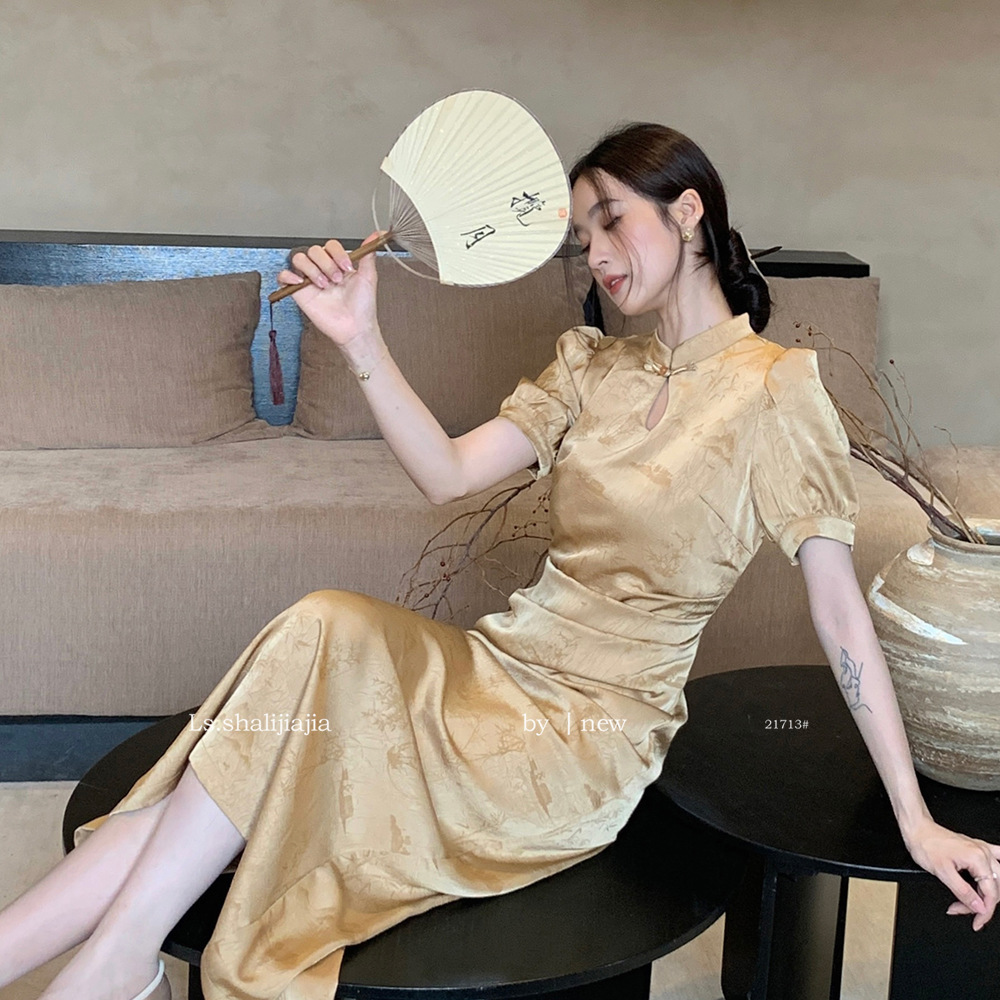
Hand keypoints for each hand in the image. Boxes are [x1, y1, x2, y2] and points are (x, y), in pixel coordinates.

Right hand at [276, 231, 384, 350]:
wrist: (355, 328)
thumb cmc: (362, 307)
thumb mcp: (369, 277)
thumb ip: (369, 255)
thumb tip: (376, 235)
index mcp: (338, 264)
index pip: (330, 246)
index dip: (337, 253)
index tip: (347, 267)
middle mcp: (323, 270)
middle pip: (314, 250)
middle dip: (326, 263)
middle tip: (336, 279)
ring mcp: (310, 280)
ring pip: (299, 258)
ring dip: (311, 269)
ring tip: (324, 285)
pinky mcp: (299, 292)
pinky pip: (283, 276)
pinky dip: (288, 276)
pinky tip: (301, 282)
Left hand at [902, 815, 999, 930]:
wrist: (917, 829)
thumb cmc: (925, 845)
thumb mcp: (942, 872)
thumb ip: (963, 892)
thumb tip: (979, 908)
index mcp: (977, 858)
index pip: (991, 894)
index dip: (984, 912)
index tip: (976, 922)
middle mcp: (983, 853)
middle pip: (995, 889)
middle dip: (980, 904)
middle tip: (962, 909)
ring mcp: (982, 850)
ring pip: (998, 879)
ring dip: (986, 894)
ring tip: (969, 902)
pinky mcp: (977, 849)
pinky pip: (998, 860)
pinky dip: (998, 874)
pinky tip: (996, 882)